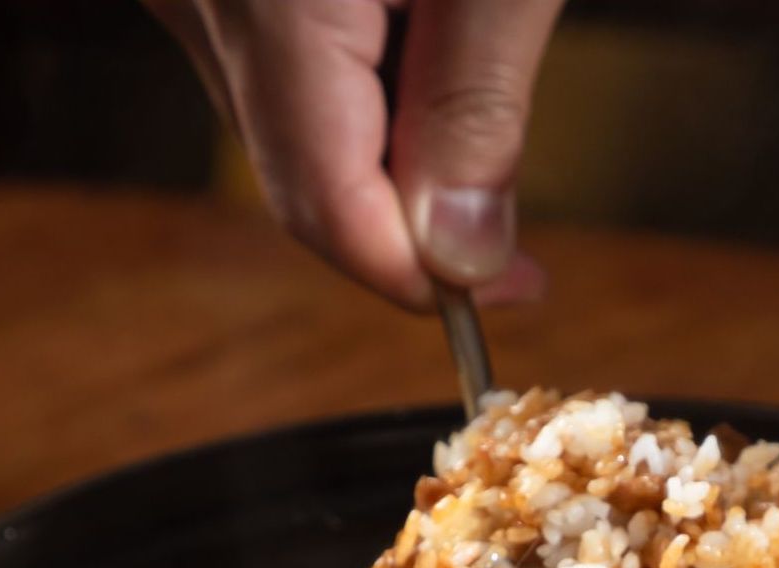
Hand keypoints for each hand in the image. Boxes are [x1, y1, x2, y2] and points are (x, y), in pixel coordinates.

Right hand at [148, 0, 561, 309]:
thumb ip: (475, 105)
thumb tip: (461, 255)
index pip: (326, 201)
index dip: (419, 272)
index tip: (506, 292)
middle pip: (300, 177)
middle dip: (407, 228)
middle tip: (508, 254)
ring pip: (283, 130)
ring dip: (384, 162)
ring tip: (481, 143)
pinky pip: (270, 66)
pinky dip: (351, 95)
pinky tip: (423, 64)